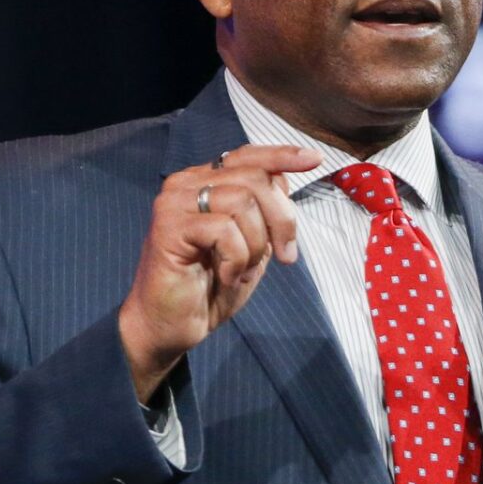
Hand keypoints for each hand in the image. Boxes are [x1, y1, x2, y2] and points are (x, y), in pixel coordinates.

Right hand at [118, 144, 321, 401]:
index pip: (248, 156)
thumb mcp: (251, 247)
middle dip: (282, 219)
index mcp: (205, 183)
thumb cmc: (208, 289)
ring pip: (243, 202)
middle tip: (286, 257)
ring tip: (241, 270)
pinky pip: (225, 230)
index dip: (282, 155)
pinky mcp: (169, 227)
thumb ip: (265, 215)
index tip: (314, 159)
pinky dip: (236, 260)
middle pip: (255, 178)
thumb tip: (284, 182)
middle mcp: (187, 184)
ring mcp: (175, 202)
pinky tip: (225, 276)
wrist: (168, 327)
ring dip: (256, 245)